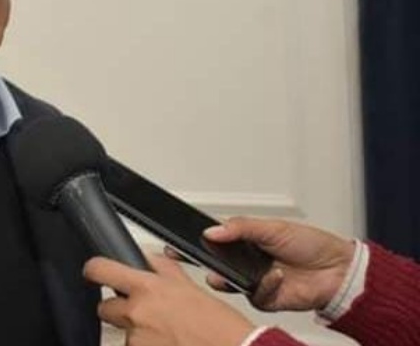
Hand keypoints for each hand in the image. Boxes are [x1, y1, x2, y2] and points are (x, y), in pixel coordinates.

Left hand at [84, 254, 254, 345]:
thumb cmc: (220, 326)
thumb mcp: (190, 288)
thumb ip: (163, 270)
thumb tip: (146, 257)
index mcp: (148, 288)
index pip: (100, 270)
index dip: (93, 270)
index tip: (93, 273)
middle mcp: (137, 313)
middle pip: (105, 308)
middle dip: (119, 311)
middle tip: (145, 316)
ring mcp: (136, 339)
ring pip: (123, 334)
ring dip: (138, 335)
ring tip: (167, 336)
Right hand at [202, 217, 355, 311]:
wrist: (338, 269)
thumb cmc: (311, 244)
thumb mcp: (273, 227)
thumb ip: (240, 228)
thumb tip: (212, 231)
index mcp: (247, 242)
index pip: (216, 241)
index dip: (202, 240)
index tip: (188, 238)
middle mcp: (248, 262)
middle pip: (217, 264)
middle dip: (206, 262)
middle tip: (200, 257)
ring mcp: (255, 281)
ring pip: (229, 284)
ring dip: (229, 278)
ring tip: (231, 272)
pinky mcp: (266, 299)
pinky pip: (254, 297)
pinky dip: (264, 287)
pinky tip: (277, 276)